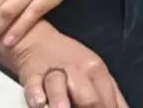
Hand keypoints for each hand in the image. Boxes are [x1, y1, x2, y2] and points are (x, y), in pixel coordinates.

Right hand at [9, 23, 126, 107]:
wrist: (37, 41)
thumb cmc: (70, 61)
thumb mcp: (95, 72)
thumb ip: (110, 93)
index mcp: (96, 70)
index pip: (109, 96)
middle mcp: (77, 71)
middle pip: (89, 97)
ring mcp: (55, 73)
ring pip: (61, 88)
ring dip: (62, 104)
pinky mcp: (32, 76)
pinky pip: (34, 86)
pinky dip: (36, 95)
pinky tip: (40, 102)